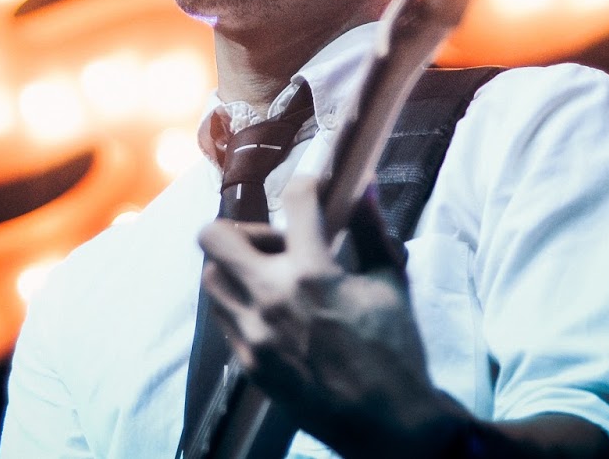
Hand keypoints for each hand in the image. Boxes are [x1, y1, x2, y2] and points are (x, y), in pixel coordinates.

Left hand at [195, 173, 451, 456]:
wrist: (389, 424)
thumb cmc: (397, 351)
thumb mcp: (392, 284)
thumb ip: (373, 230)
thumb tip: (366, 186)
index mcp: (313, 274)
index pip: (295, 202)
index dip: (307, 183)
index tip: (313, 190)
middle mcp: (272, 299)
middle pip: (214, 237)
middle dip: (241, 228)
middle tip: (274, 242)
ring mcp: (253, 335)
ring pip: (212, 278)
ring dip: (236, 267)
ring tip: (271, 279)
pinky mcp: (248, 364)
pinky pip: (226, 318)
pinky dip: (243, 304)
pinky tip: (273, 313)